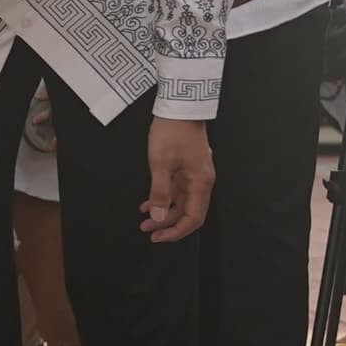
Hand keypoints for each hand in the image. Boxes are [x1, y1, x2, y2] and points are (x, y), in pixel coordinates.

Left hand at [142, 117, 212, 241]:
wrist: (179, 108)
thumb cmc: (172, 132)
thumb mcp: (160, 164)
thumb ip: (159, 193)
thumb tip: (157, 217)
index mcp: (200, 183)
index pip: (193, 218)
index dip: (176, 231)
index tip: (159, 237)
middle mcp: (201, 182)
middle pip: (187, 213)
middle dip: (167, 224)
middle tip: (147, 230)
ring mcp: (194, 175)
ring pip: (180, 203)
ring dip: (162, 212)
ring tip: (144, 220)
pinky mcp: (186, 168)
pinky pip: (176, 191)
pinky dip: (163, 198)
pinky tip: (147, 202)